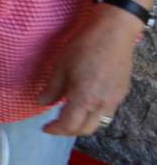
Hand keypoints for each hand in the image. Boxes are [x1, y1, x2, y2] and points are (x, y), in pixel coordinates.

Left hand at [38, 7, 142, 135]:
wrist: (112, 34)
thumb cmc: (83, 48)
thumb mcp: (61, 66)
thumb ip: (52, 88)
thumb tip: (42, 103)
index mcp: (85, 99)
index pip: (69, 125)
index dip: (56, 130)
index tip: (45, 127)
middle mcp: (102, 105)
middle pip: (85, 129)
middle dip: (69, 131)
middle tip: (56, 123)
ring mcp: (115, 100)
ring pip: (98, 123)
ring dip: (82, 123)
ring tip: (69, 114)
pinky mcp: (122, 93)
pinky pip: (107, 112)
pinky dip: (94, 114)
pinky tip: (85, 102)